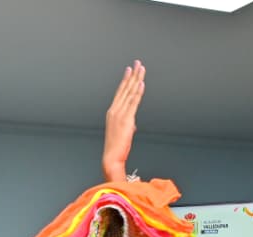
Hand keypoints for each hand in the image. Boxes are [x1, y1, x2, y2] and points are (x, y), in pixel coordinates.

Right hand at [103, 60, 144, 182]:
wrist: (111, 157)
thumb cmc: (116, 148)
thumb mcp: (122, 133)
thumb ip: (127, 124)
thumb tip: (132, 123)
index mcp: (112, 112)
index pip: (120, 92)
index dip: (125, 80)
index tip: (130, 69)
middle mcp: (115, 110)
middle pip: (125, 89)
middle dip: (132, 75)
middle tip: (137, 63)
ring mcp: (120, 114)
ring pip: (130, 93)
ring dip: (136, 80)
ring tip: (141, 69)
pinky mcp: (126, 120)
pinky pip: (133, 103)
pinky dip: (138, 93)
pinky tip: (141, 84)